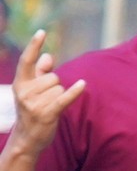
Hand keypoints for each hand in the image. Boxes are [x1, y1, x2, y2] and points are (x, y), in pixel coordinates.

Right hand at [8, 32, 84, 155]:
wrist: (27, 138)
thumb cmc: (32, 111)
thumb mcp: (31, 91)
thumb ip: (40, 73)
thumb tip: (49, 55)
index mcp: (20, 83)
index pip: (27, 60)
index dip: (34, 45)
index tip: (42, 31)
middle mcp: (24, 91)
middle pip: (53, 77)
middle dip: (55, 86)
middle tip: (46, 100)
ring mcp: (34, 103)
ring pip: (60, 88)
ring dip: (60, 97)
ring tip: (49, 108)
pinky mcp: (47, 113)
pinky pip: (64, 98)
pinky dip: (74, 92)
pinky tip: (83, 84)